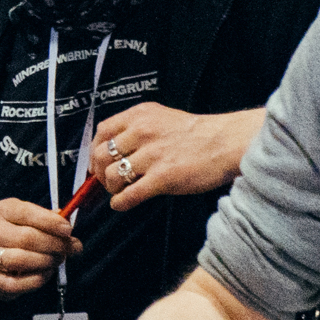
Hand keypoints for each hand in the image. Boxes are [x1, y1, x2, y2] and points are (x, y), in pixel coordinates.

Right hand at [0, 198, 79, 295]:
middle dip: (53, 244)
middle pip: (26, 237)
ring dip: (45, 261)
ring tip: (57, 260)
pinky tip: (46, 272)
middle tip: (68, 248)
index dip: (50, 222)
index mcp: (4, 211)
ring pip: (20, 260)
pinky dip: (37, 279)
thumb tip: (70, 234)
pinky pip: (16, 283)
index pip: (26, 213)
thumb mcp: (34, 220)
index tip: (67, 230)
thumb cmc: (19, 234)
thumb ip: (53, 224)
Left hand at [93, 104, 257, 209]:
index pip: (102, 131)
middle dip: (100, 172)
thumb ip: (138, 128)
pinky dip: (120, 203)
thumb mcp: (162, 118)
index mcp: (140, 115)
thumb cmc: (198, 133)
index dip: (94, 150)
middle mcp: (142, 132)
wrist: (225, 142)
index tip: (96, 162)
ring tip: (120, 192)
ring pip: (112, 176)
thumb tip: (115, 149)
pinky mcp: (162, 177)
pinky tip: (122, 204)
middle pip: (102, 155)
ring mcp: (152, 155)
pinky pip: (129, 194)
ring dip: (112, 188)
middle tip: (107, 181)